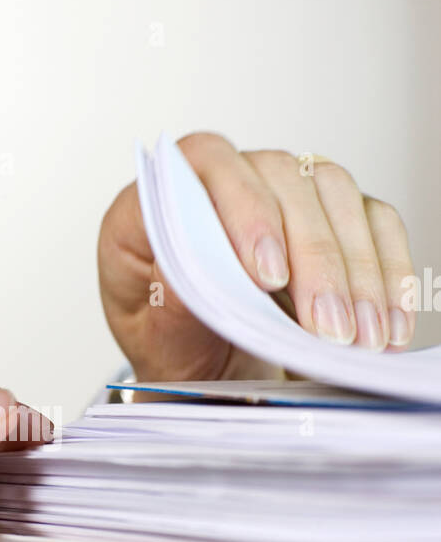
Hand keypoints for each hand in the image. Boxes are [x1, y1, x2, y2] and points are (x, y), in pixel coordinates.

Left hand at [98, 132, 416, 382]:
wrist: (205, 375)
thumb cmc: (172, 354)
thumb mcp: (156, 348)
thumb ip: (168, 312)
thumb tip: (190, 275)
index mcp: (153, 206)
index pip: (203, 166)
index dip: (242, 212)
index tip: (268, 278)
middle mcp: (220, 183)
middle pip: (281, 180)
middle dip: (314, 259)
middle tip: (328, 328)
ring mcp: (278, 191)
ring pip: (333, 194)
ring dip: (356, 268)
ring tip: (361, 339)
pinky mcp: (328, 214)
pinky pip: (372, 221)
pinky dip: (387, 273)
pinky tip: (388, 325)